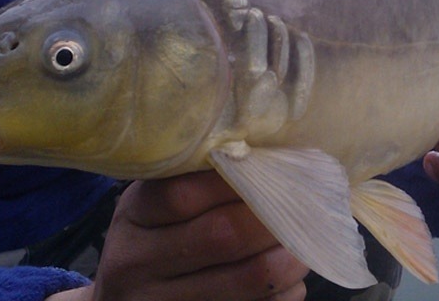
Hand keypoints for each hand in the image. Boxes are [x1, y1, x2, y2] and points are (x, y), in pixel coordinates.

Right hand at [53, 170, 307, 300]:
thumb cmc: (150, 240)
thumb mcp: (150, 206)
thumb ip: (188, 181)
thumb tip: (262, 152)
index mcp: (132, 218)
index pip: (182, 193)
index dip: (235, 178)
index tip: (271, 163)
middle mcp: (138, 264)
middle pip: (221, 236)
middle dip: (273, 216)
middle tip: (304, 200)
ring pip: (247, 279)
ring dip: (289, 256)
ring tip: (306, 238)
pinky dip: (284, 292)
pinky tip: (290, 277)